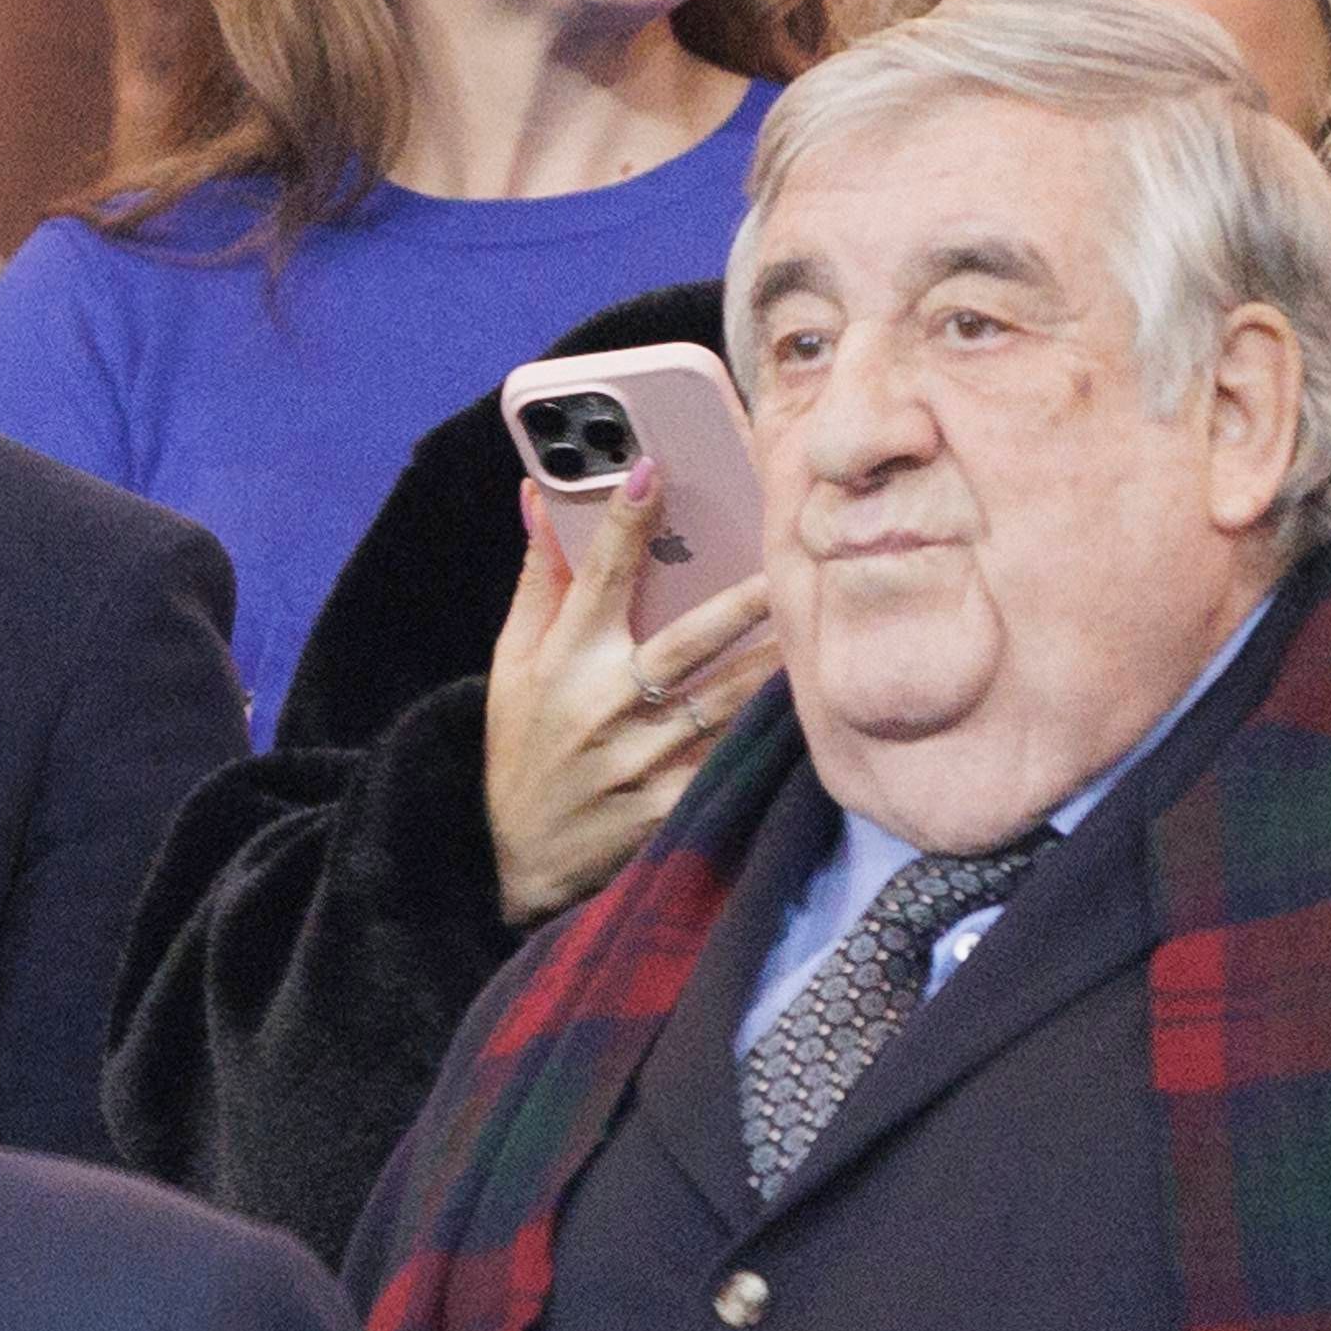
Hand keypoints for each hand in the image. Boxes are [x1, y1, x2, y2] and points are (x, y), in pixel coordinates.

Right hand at [481, 468, 783, 925]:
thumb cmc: (522, 745)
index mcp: (560, 661)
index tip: (649, 469)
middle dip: (737, 602)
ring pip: (723, 704)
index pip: (594, 577)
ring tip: (819, 629)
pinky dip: (768, 737)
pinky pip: (730, 763)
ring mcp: (639, 762)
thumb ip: (538, 579)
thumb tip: (539, 496)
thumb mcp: (512, 661)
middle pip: (682, 644)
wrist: (517, 862)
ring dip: (772, 666)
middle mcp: (601, 708)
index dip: (620, 521)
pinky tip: (809, 714)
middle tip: (787, 563)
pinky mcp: (669, 808)